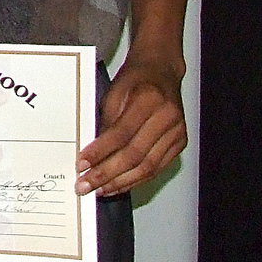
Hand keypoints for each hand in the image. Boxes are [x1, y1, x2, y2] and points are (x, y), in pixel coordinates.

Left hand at [75, 57, 186, 197]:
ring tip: (99, 190)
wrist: (160, 71)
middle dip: (107, 173)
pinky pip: (156, 169)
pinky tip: (118, 185)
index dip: (100, 152)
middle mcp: (167, 117)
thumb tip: (91, 152)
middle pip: (135, 155)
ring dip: (120, 182)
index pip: (121, 133)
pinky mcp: (180, 144)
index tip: (81, 164)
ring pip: (147, 167)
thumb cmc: (134, 79)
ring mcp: (177, 133)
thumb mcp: (113, 93)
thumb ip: (105, 121)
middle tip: (85, 185)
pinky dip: (136, 180)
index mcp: (149, 99)